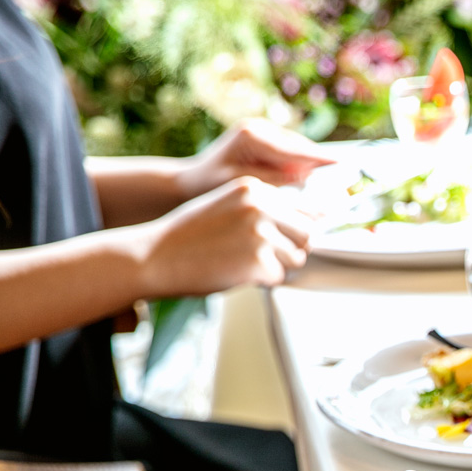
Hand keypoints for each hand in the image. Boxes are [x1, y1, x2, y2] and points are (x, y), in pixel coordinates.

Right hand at [135, 178, 314, 296]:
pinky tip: (234, 272)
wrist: (154, 256)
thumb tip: (317, 218)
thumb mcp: (228, 206)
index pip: (302, 210)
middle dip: (291, 249)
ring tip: (242, 262)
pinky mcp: (258, 262)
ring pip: (296, 258)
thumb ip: (265, 209)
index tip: (285, 238)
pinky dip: (261, 281)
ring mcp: (260, 234)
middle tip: (263, 256)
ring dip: (276, 266)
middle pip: (307, 235)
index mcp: (254, 189)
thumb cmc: (191, 235)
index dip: (294, 230)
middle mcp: (260, 207)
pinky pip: (277, 278)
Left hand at [177, 119, 336, 197]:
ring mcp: (261, 130)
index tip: (343, 164)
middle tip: (344, 172)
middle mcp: (258, 127)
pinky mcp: (263, 137)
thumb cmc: (211, 186)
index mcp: (252, 135)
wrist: (192, 180)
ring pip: (297, 146)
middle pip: (299, 145)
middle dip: (319, 160)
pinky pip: (289, 150)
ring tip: (333, 175)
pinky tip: (310, 175)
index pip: (294, 149)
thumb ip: (275, 179)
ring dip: (311, 161)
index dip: (320, 158)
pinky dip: (300, 161)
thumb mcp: (244, 184)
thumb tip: (305, 176)